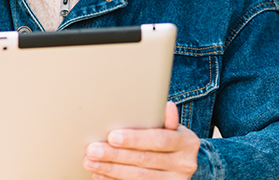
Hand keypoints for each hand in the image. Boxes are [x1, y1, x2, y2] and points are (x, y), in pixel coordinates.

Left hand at [83, 102, 199, 178]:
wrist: (184, 162)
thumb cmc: (171, 137)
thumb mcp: (173, 126)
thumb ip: (167, 119)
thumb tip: (167, 106)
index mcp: (186, 143)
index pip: (158, 140)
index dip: (135, 139)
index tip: (112, 136)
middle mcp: (184, 164)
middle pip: (145, 160)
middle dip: (116, 155)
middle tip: (93, 150)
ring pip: (139, 178)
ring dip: (111, 170)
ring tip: (91, 162)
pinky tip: (100, 175)